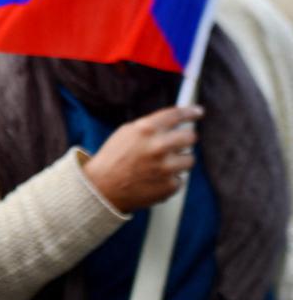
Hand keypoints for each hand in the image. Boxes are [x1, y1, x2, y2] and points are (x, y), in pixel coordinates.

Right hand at [83, 105, 202, 212]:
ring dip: (178, 161)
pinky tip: (154, 179)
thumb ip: (150, 127)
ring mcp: (165, 168)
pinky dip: (169, 179)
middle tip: (178, 142)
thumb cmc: (112, 158)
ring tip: (160, 165)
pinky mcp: (169, 186)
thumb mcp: (126, 132)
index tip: (198, 112)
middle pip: (190, 137)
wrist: (102, 188)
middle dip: (186, 139)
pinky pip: (180, 179)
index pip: (177, 115)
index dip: (190, 112)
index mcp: (146, 129)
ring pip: (189, 159)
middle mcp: (158, 147)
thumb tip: (173, 123)